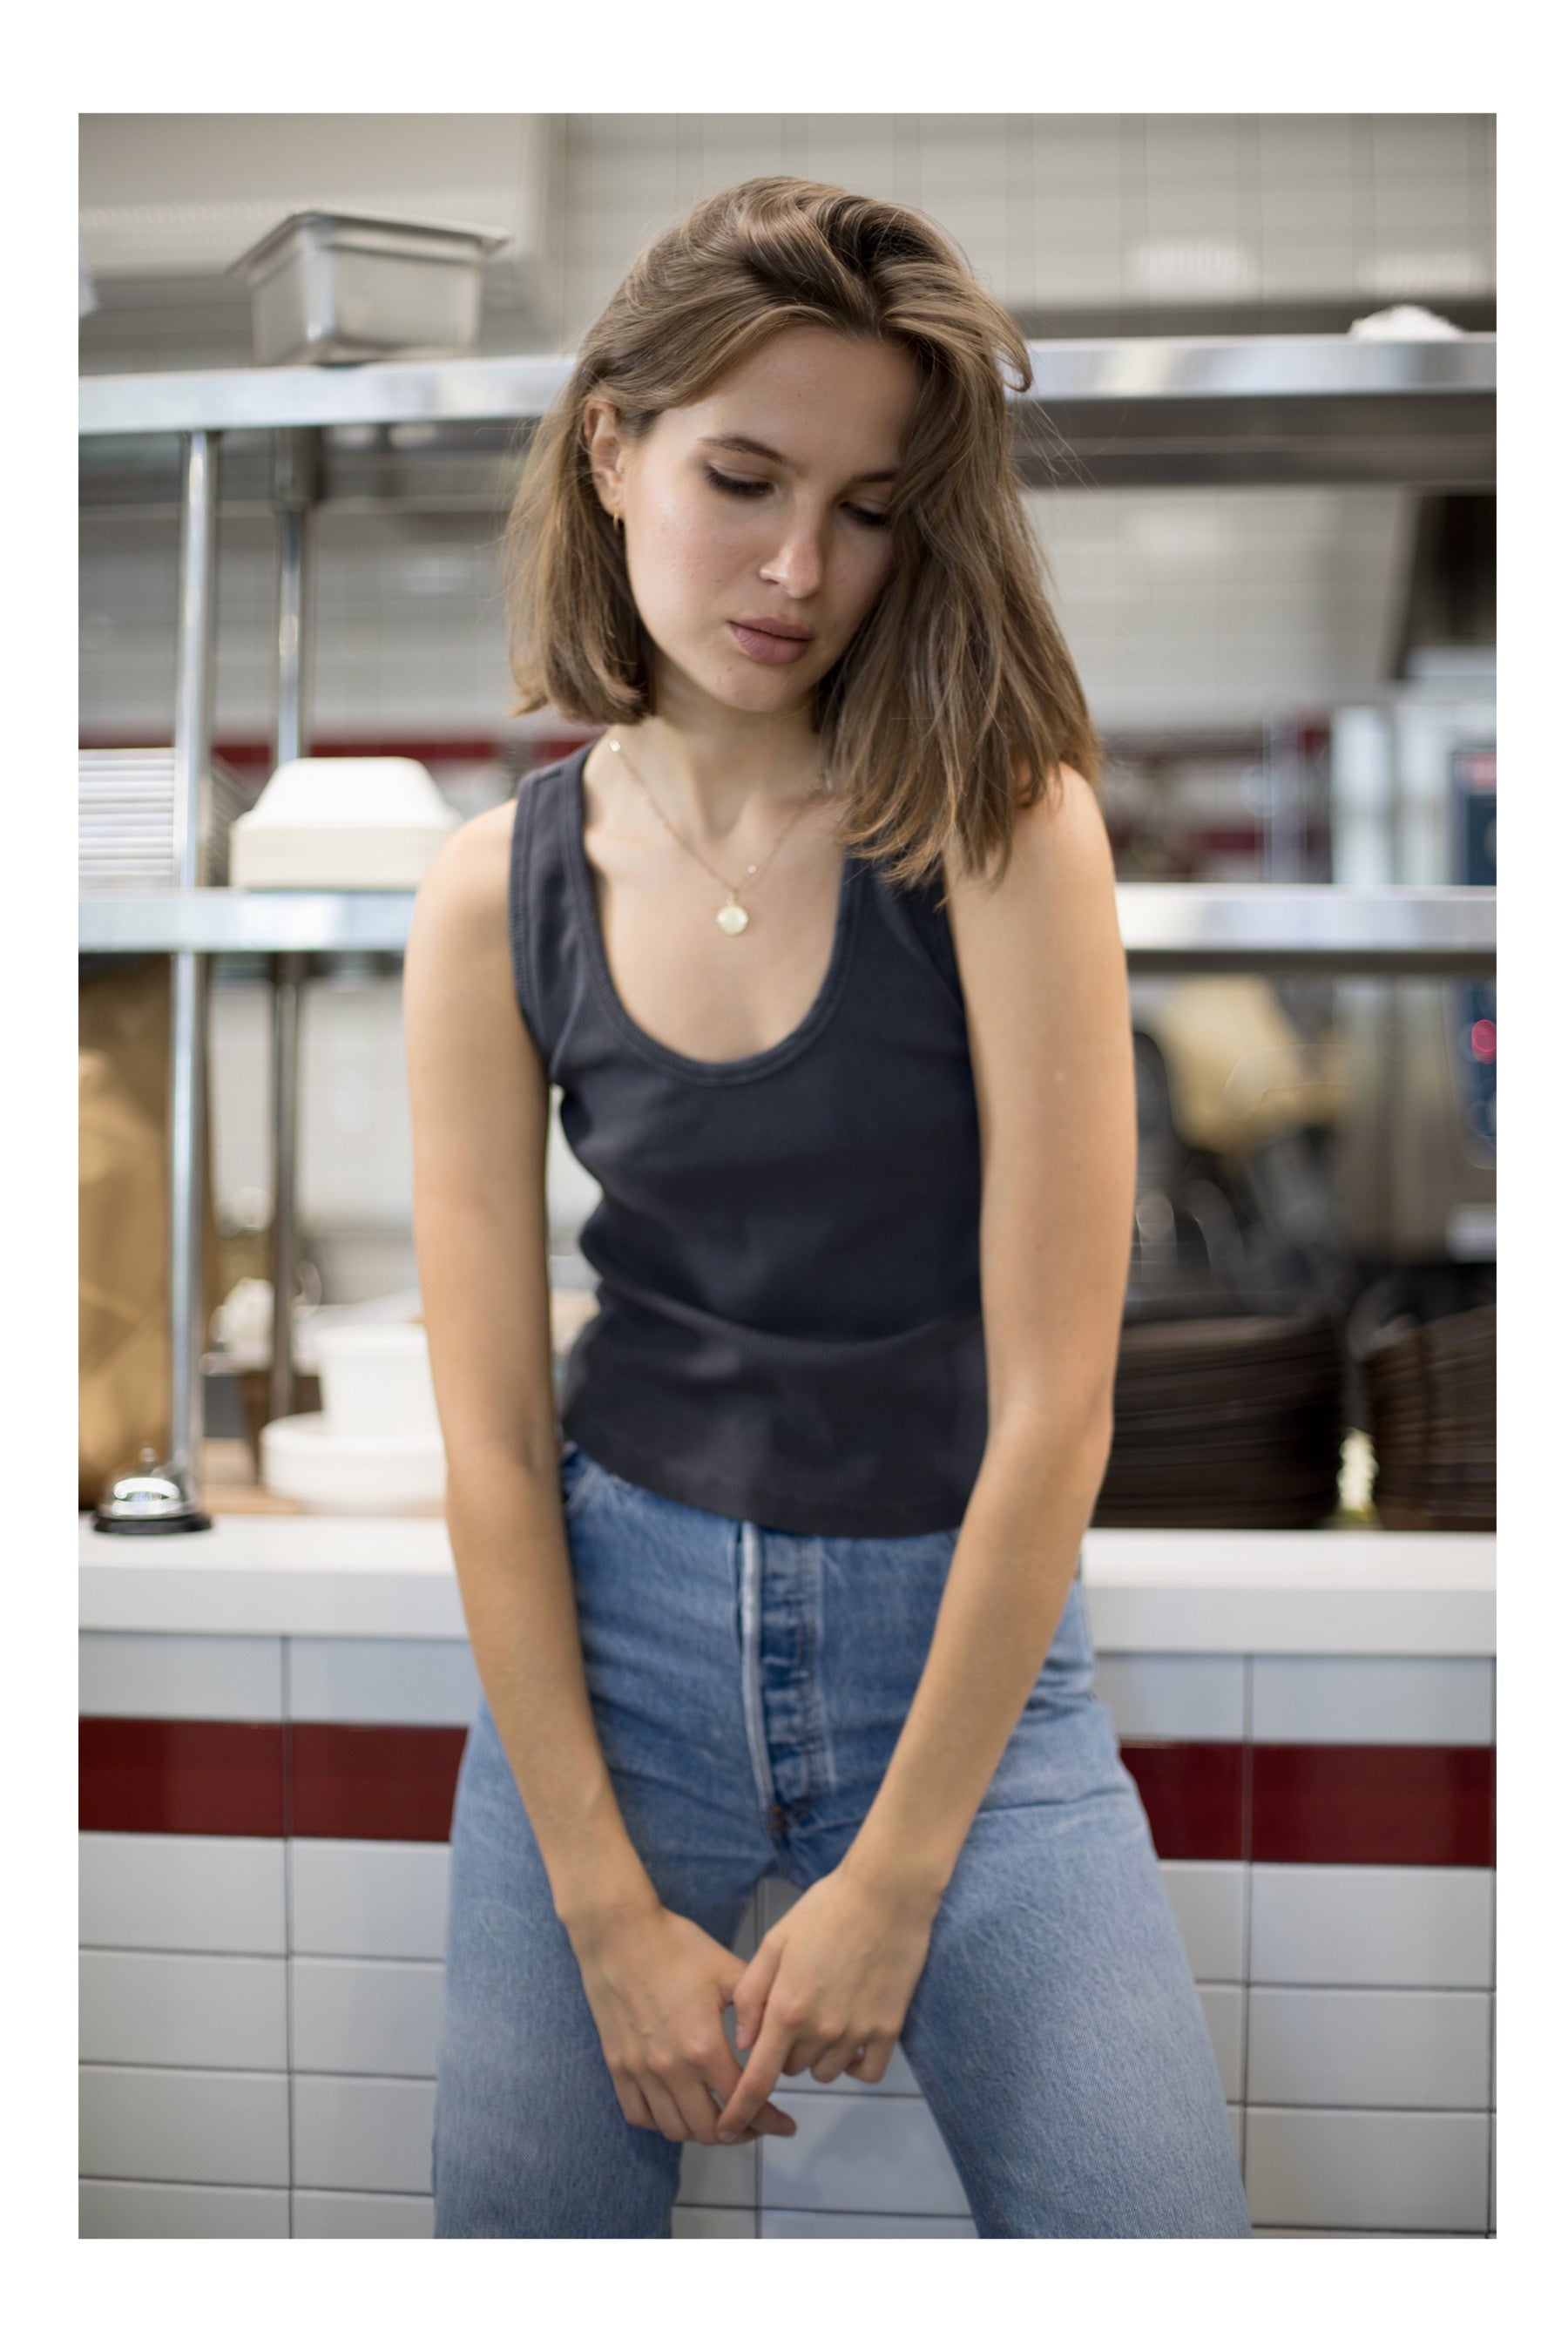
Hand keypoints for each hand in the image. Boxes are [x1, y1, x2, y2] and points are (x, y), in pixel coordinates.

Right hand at [568, 1896, 799, 2147]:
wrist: (619, 1932)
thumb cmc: (676, 1946)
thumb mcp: (726, 1969)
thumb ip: (755, 2009)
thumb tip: (772, 2042)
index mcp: (703, 2046)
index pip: (743, 2100)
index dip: (769, 2118)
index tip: (785, 2124)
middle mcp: (671, 2068)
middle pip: (709, 2129)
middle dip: (740, 2132)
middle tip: (755, 2121)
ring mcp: (640, 2071)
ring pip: (674, 2129)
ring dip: (702, 2132)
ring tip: (720, 2118)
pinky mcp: (617, 2067)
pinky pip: (639, 2115)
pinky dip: (662, 2122)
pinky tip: (679, 2108)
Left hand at [712, 1861, 940, 2141]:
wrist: (886, 1892)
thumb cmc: (825, 1909)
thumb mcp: (776, 1941)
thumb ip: (753, 1993)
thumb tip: (743, 2042)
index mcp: (787, 2007)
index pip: (758, 2079)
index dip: (740, 2111)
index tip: (728, 2132)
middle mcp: (821, 2028)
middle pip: (792, 2069)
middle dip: (785, 2051)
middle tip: (794, 2011)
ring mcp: (858, 2031)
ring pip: (826, 2072)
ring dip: (818, 2055)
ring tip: (826, 2011)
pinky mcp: (890, 2029)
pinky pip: (866, 2071)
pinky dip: (854, 2063)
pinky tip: (852, 2033)